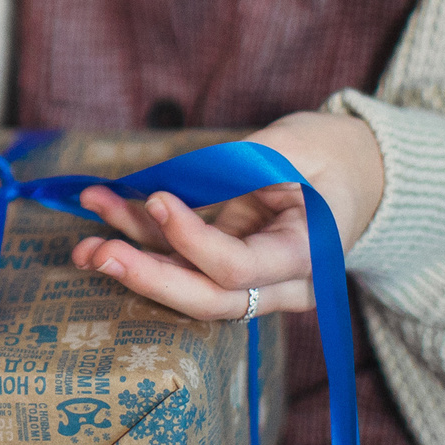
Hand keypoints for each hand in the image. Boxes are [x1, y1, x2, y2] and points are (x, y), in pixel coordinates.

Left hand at [68, 110, 384, 319]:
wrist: (362, 175)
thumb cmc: (333, 154)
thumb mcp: (298, 145)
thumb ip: (244, 166)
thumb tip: (180, 182)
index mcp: (310, 254)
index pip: (241, 267)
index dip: (194, 241)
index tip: (159, 200)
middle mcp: (282, 283)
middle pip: (208, 298)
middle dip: (148, 278)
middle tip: (97, 253)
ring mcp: (255, 281)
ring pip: (187, 284)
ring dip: (132, 259)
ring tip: (82, 241)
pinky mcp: (230, 267)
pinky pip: (183, 260)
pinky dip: (142, 237)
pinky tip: (103, 209)